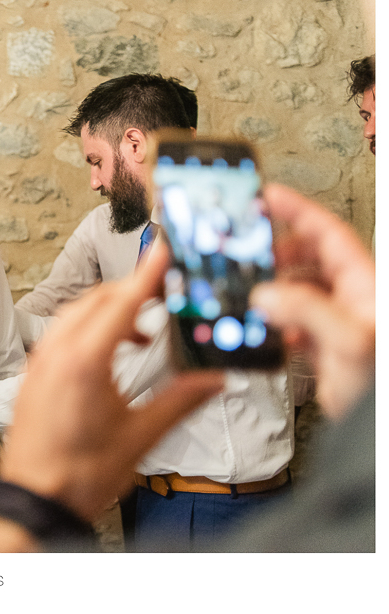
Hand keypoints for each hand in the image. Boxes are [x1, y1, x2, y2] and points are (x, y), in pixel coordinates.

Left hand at [0, 242, 223, 522]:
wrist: (33, 499)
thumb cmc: (79, 474)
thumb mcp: (141, 437)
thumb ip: (181, 401)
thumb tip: (216, 379)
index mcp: (85, 362)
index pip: (123, 301)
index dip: (148, 273)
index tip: (165, 249)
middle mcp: (57, 353)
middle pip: (98, 299)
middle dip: (132, 290)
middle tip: (163, 291)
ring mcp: (41, 362)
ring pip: (76, 313)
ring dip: (109, 309)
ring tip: (141, 328)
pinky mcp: (34, 373)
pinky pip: (61, 332)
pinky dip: (88, 327)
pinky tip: (107, 350)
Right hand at [250, 184, 374, 420]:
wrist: (380, 428)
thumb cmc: (381, 383)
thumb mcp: (349, 339)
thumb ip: (306, 311)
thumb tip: (266, 294)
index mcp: (363, 284)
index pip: (326, 232)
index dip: (296, 210)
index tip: (267, 196)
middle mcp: (350, 298)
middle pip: (309, 257)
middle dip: (277, 251)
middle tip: (249, 249)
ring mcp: (337, 322)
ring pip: (298, 290)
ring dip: (273, 290)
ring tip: (253, 292)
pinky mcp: (325, 347)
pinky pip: (294, 323)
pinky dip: (275, 323)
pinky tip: (268, 331)